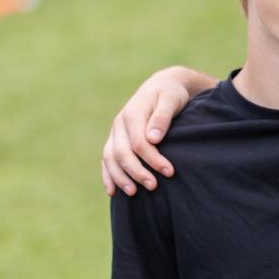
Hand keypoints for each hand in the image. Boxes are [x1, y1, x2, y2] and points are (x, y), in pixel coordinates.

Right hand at [101, 67, 214, 194]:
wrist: (162, 86)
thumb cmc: (170, 94)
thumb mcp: (171, 100)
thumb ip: (162, 118)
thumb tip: (153, 139)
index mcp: (132, 114)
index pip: (139, 143)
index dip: (153, 159)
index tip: (169, 171)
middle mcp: (119, 124)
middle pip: (122, 153)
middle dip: (137, 172)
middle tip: (153, 186)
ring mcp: (115, 132)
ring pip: (110, 158)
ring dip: (120, 177)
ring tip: (134, 193)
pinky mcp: (115, 139)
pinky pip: (106, 159)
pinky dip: (108, 175)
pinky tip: (112, 191)